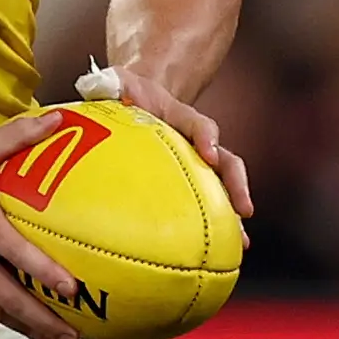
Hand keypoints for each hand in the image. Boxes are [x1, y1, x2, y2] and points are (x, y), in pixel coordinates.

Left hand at [110, 66, 254, 246]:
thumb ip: (107, 84)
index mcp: (178, 117)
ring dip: (233, 214)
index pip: (199, 124)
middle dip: (236, 185)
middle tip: (243, 209)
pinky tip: (213, 255)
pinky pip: (204, 204)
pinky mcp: (187, 181)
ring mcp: (195, 163)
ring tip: (239, 243)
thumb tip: (94, 87)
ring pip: (222, 188)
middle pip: (226, 162)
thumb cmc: (123, 92)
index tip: (207, 153)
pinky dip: (211, 228)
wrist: (136, 97)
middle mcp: (195, 142)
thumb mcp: (115, 83)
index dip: (206, 136)